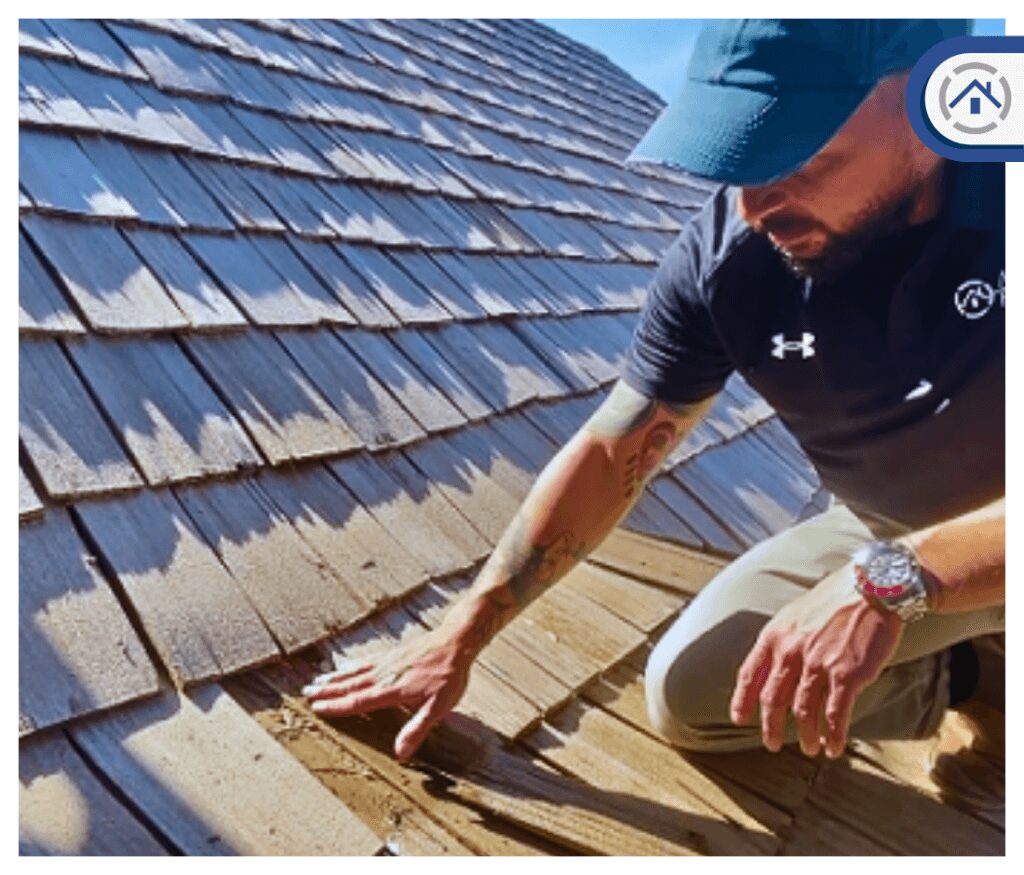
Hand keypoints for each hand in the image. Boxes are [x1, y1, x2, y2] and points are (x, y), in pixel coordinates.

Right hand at [303, 624, 475, 760]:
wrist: (455, 641)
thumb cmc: (449, 675)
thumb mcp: (439, 707)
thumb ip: (417, 728)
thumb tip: (400, 753)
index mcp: (391, 690)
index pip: (358, 701)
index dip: (336, 707)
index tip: (317, 708)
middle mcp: (384, 675)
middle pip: (350, 685)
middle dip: (327, 690)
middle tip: (306, 693)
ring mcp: (387, 662)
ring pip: (354, 672)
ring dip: (334, 678)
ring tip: (316, 681)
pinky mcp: (393, 654)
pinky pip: (365, 662)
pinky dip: (351, 666)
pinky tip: (345, 667)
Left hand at [729, 563, 903, 757]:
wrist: (872, 588)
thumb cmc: (836, 600)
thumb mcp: (796, 615)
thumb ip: (783, 641)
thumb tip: (775, 664)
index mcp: (775, 636)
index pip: (750, 674)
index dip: (742, 700)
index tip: (739, 719)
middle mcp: (791, 651)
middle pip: (772, 699)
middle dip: (771, 727)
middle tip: (772, 744)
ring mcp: (817, 664)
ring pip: (803, 712)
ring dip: (806, 735)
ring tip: (810, 748)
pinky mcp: (846, 675)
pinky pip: (835, 715)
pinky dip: (833, 735)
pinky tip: (834, 746)